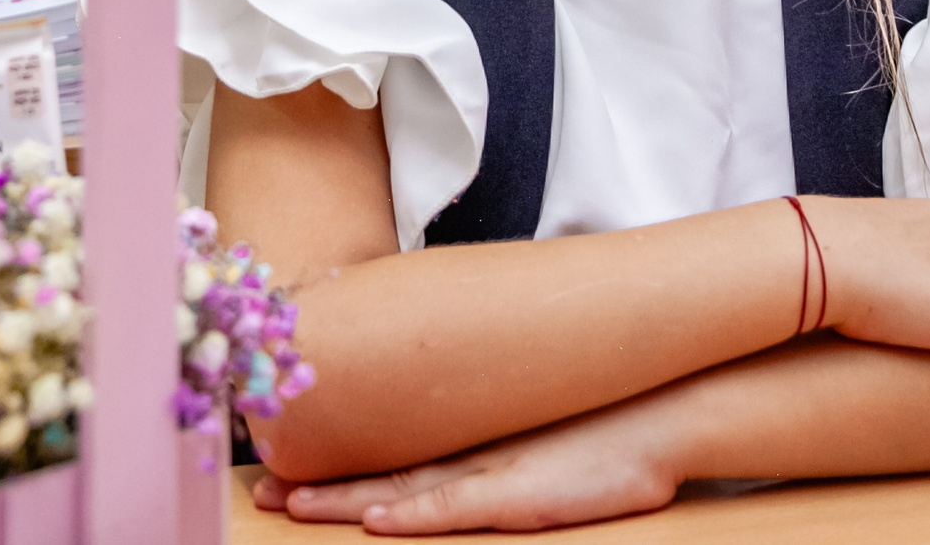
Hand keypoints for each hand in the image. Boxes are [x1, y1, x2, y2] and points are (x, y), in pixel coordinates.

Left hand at [256, 398, 683, 534]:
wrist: (664, 410)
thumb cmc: (609, 421)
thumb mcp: (543, 420)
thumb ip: (502, 425)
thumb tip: (467, 423)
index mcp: (474, 438)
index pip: (392, 451)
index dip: (337, 459)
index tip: (285, 461)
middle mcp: (472, 451)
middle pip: (382, 470)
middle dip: (320, 482)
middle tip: (265, 485)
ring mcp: (494, 473)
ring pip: (404, 490)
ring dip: (345, 500)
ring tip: (293, 503)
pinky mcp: (521, 496)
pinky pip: (455, 509)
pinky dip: (413, 516)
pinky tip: (376, 521)